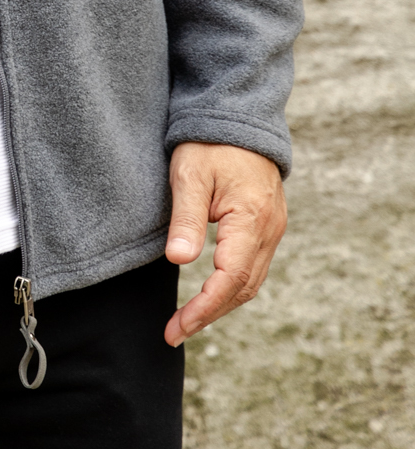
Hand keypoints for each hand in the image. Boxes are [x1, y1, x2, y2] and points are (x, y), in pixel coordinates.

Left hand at [163, 141, 286, 346]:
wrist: (238, 117)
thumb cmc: (209, 144)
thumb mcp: (189, 175)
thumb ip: (186, 219)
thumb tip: (179, 260)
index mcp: (251, 220)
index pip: (229, 279)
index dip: (204, 308)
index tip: (178, 327)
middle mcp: (269, 230)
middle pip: (243, 288)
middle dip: (210, 314)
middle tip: (176, 332)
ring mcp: (272, 229)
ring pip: (251, 281)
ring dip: (222, 304)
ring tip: (188, 321)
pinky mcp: (267, 226)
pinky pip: (253, 266)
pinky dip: (232, 287)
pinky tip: (210, 294)